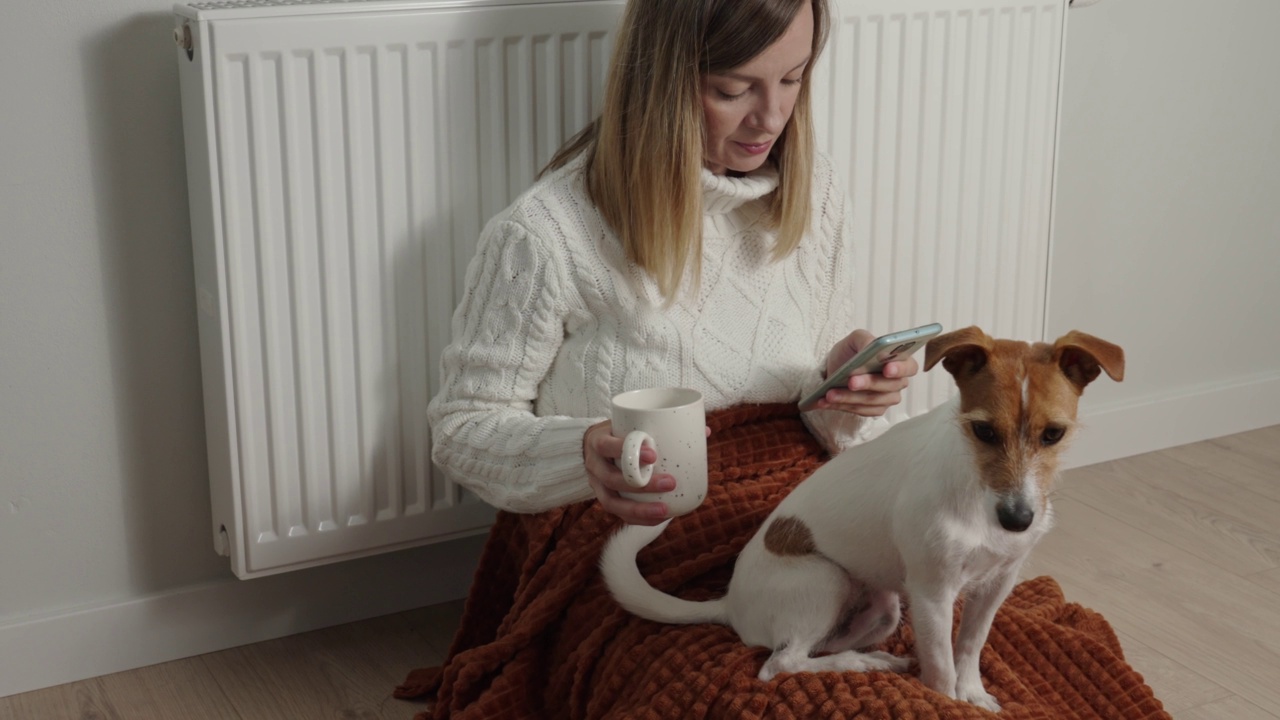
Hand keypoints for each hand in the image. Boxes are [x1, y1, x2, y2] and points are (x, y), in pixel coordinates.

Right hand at [583, 421, 712, 524]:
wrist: (591, 447)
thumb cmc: (618, 432)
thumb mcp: (630, 423)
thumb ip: (661, 426)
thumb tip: (705, 430)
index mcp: (598, 441)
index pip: (607, 446)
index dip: (625, 450)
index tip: (653, 454)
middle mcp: (594, 465)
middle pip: (613, 479)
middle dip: (642, 484)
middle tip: (670, 483)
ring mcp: (596, 485)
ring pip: (613, 503)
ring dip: (640, 509)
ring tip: (665, 511)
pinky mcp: (604, 499)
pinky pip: (619, 514)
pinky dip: (639, 518)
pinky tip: (659, 518)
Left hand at [815, 329, 917, 415]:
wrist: (836, 368)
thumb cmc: (851, 352)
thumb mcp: (856, 338)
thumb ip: (866, 339)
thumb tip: (872, 347)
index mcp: (900, 361)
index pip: (909, 367)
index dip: (900, 369)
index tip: (887, 368)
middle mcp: (897, 382)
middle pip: (888, 387)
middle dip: (868, 384)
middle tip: (851, 381)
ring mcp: (887, 398)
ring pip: (871, 401)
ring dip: (848, 398)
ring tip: (829, 393)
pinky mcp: (874, 410)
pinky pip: (860, 411)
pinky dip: (841, 406)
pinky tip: (825, 401)